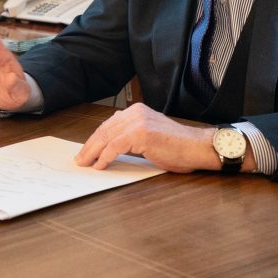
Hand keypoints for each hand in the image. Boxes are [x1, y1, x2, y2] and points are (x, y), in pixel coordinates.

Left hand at [74, 102, 254, 172]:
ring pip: (106, 138)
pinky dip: (105, 157)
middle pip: (104, 130)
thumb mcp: (150, 136)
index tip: (86, 150)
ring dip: (93, 153)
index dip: (95, 139)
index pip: (109, 124)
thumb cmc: (178, 146)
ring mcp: (138, 122)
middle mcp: (135, 112)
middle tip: (80, 159)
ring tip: (85, 164)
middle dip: (90, 146)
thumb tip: (111, 145)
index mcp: (137, 110)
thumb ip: (132, 135)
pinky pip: (115, 147)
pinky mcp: (140, 134)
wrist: (197, 147)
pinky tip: (100, 166)